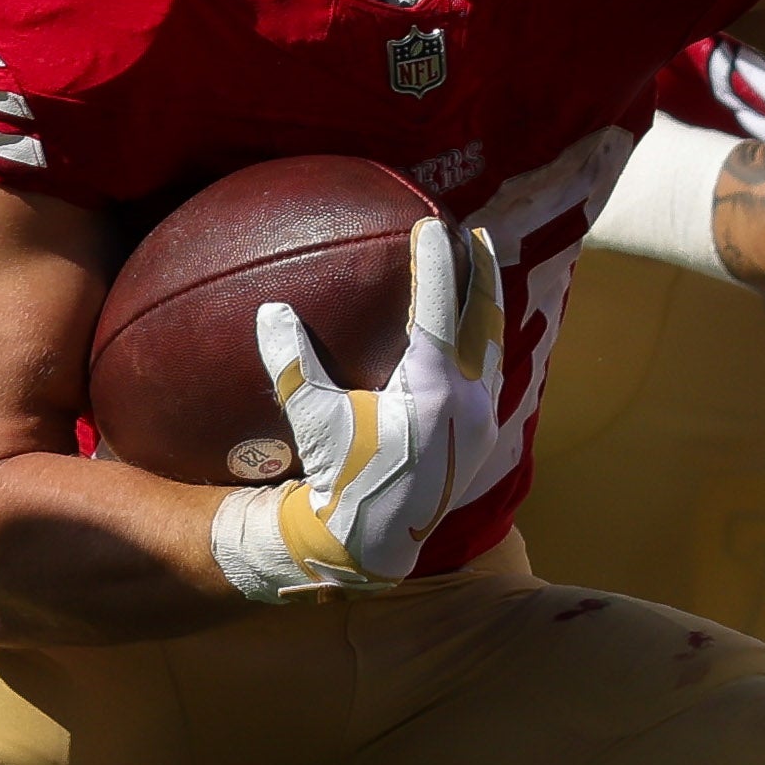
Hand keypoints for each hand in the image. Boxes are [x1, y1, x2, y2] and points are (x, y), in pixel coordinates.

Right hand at [208, 219, 511, 601]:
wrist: (374, 541)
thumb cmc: (341, 477)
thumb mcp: (313, 420)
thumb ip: (292, 365)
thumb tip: (271, 311)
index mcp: (431, 389)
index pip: (438, 308)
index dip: (436, 261)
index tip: (431, 224)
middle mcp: (467, 401)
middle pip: (484, 320)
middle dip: (484, 272)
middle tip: (479, 233)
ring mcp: (481, 421)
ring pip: (493, 347)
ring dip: (488, 307)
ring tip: (485, 276)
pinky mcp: (481, 438)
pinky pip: (489, 374)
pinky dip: (483, 344)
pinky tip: (473, 336)